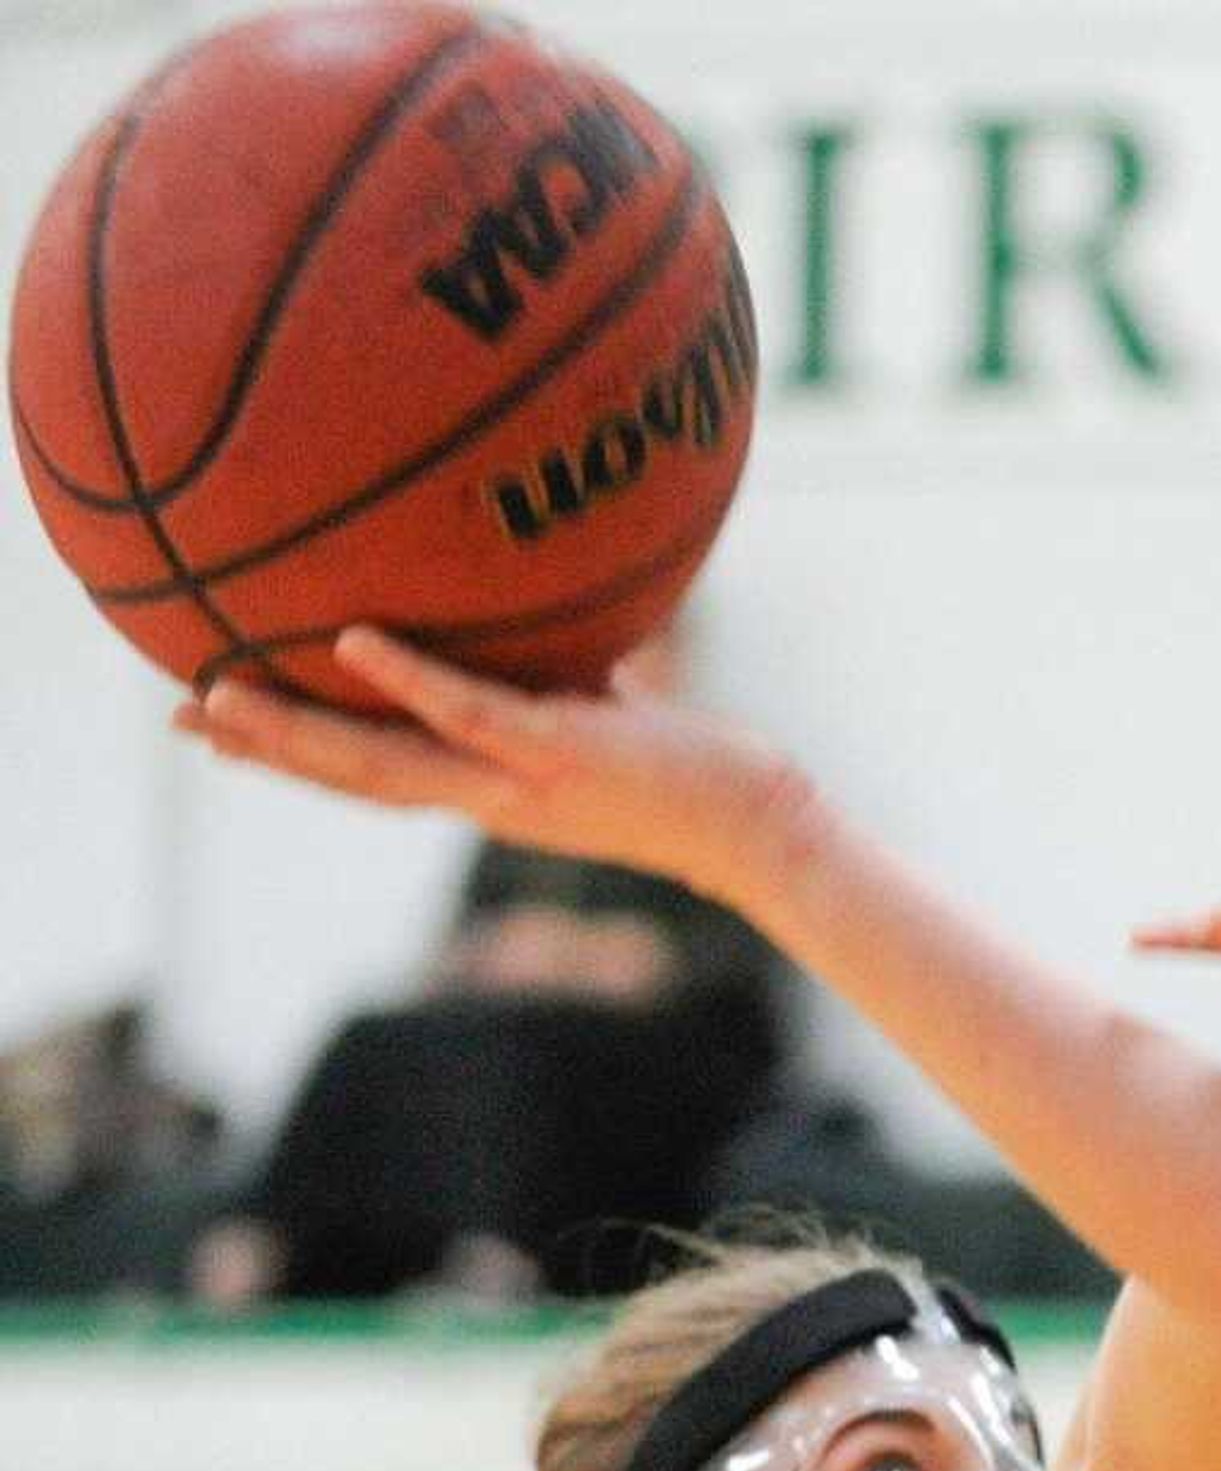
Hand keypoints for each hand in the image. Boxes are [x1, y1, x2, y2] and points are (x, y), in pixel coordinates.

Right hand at [179, 627, 817, 903]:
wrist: (753, 825)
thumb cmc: (678, 766)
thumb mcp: (588, 715)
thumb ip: (537, 677)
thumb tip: (506, 604)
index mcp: (484, 791)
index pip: (368, 779)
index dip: (290, 760)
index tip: (214, 730)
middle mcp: (486, 798)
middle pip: (350, 782)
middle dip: (263, 754)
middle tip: (176, 720)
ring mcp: (517, 781)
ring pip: (385, 762)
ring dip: (299, 732)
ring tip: (220, 693)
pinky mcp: (560, 754)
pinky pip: (471, 712)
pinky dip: (411, 680)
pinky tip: (356, 639)